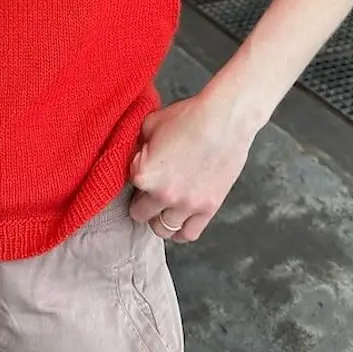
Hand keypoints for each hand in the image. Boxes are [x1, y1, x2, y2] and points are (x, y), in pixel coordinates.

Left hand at [129, 93, 257, 242]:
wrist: (224, 119)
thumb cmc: (188, 117)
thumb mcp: (150, 124)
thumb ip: (137, 147)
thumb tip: (134, 159)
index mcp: (144, 174)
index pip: (128, 188)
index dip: (136, 179)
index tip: (144, 173)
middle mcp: (163, 195)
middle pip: (141, 215)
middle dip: (143, 203)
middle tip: (151, 192)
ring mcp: (186, 205)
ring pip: (163, 229)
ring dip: (160, 219)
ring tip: (165, 206)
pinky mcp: (208, 209)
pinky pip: (188, 234)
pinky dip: (181, 230)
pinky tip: (180, 218)